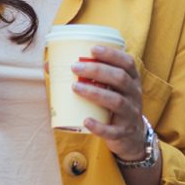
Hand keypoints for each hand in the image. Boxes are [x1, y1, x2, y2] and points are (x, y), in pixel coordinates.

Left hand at [72, 45, 146, 160]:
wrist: (131, 135)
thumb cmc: (113, 105)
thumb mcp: (109, 88)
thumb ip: (87, 76)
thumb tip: (50, 65)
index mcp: (132, 80)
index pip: (127, 62)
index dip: (112, 54)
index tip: (92, 49)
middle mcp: (134, 94)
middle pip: (120, 78)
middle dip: (97, 70)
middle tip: (74, 68)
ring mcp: (130, 114)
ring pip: (116, 101)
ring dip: (95, 93)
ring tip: (75, 87)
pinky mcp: (123, 132)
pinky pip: (112, 130)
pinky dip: (99, 126)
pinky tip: (86, 120)